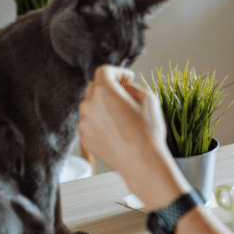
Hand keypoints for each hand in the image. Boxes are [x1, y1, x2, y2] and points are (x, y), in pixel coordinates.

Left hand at [78, 65, 188, 209]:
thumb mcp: (149, 99)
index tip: (126, 78)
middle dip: (109, 89)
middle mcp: (88, 104)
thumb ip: (133, 88)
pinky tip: (117, 132)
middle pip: (94, 87)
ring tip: (122, 119)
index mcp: (104, 91)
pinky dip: (101, 124)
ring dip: (104, 107)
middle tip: (125, 96)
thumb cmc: (148, 132)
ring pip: (91, 107)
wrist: (142, 162)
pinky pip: (90, 124)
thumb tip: (125, 88)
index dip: (117, 72)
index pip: (104, 71)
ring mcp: (84, 122)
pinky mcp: (84, 138)